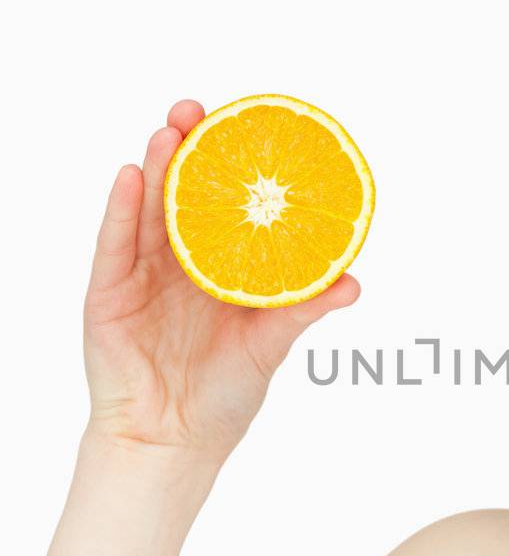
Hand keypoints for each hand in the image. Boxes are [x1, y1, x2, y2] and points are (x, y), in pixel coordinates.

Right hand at [82, 100, 360, 462]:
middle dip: (185, 149)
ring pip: (145, 210)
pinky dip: (119, 210)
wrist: (175, 444)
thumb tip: (354, 282)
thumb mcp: (270, 345)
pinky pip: (113, 245)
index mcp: (216, 266)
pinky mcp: (108, 295)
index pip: (220, 204)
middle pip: (179, 194)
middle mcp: (176, 262)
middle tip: (196, 111)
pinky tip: (128, 177)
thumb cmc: (224, 395)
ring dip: (154, 168)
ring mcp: (139, 275)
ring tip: (167, 132)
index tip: (243, 125)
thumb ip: (303, 309)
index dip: (226, 164)